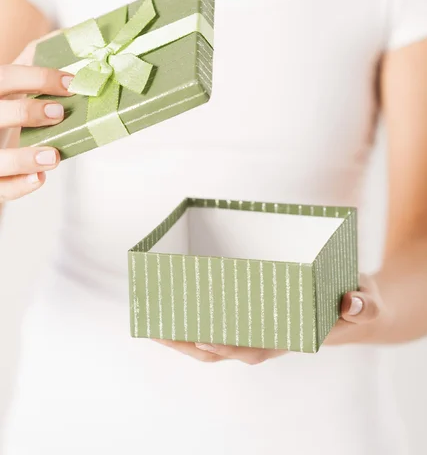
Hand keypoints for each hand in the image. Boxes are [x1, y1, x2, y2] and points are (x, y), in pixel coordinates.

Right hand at [0, 40, 72, 202]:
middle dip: (25, 112)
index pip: (5, 77)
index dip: (38, 78)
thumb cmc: (7, 102)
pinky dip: (18, 186)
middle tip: (59, 113)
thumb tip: (75, 36)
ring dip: (22, 157)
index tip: (73, 83)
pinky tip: (40, 178)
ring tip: (53, 156)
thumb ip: (36, 58)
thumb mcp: (14, 80)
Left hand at [154, 274, 382, 362]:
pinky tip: (176, 308)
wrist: (354, 299)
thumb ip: (363, 304)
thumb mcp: (366, 300)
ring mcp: (258, 324)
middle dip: (190, 343)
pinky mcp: (253, 311)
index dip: (228, 344)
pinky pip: (220, 320)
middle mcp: (268, 333)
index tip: (202, 337)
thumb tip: (350, 303)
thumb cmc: (356, 299)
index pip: (255, 346)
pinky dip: (197, 319)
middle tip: (158, 331)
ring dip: (185, 336)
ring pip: (216, 338)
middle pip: (224, 347)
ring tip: (153, 325)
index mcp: (290, 335)